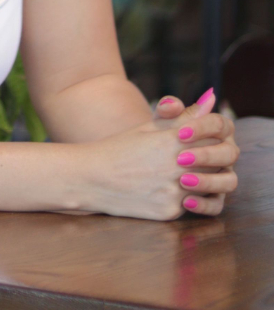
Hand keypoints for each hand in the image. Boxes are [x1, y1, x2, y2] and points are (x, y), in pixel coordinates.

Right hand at [81, 94, 238, 220]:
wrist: (93, 178)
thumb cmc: (121, 147)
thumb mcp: (150, 126)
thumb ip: (183, 115)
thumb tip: (210, 99)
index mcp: (173, 139)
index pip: (216, 134)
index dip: (215, 135)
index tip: (208, 136)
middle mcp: (178, 166)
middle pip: (218, 161)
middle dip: (216, 158)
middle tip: (204, 157)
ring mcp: (175, 191)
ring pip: (210, 186)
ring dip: (207, 180)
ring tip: (193, 174)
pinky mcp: (170, 212)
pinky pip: (192, 205)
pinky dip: (189, 198)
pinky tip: (174, 190)